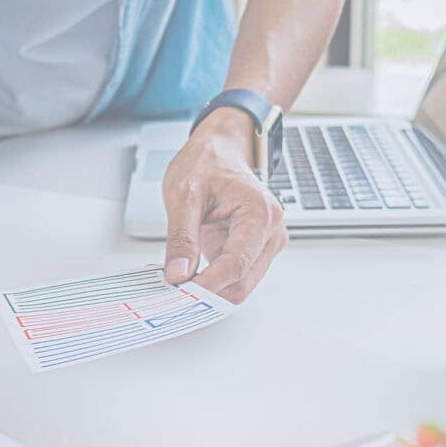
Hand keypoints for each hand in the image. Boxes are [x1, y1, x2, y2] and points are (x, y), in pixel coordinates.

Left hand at [162, 108, 287, 303]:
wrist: (219, 151)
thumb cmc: (207, 164)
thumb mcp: (183, 196)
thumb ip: (181, 238)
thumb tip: (178, 274)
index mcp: (260, 213)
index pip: (236, 265)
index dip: (207, 285)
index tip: (180, 294)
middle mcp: (272, 231)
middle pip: (241, 282)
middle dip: (208, 292)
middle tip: (173, 293)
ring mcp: (267, 243)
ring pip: (240, 285)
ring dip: (211, 291)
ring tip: (180, 281)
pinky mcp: (256, 251)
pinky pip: (237, 278)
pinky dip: (214, 283)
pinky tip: (192, 275)